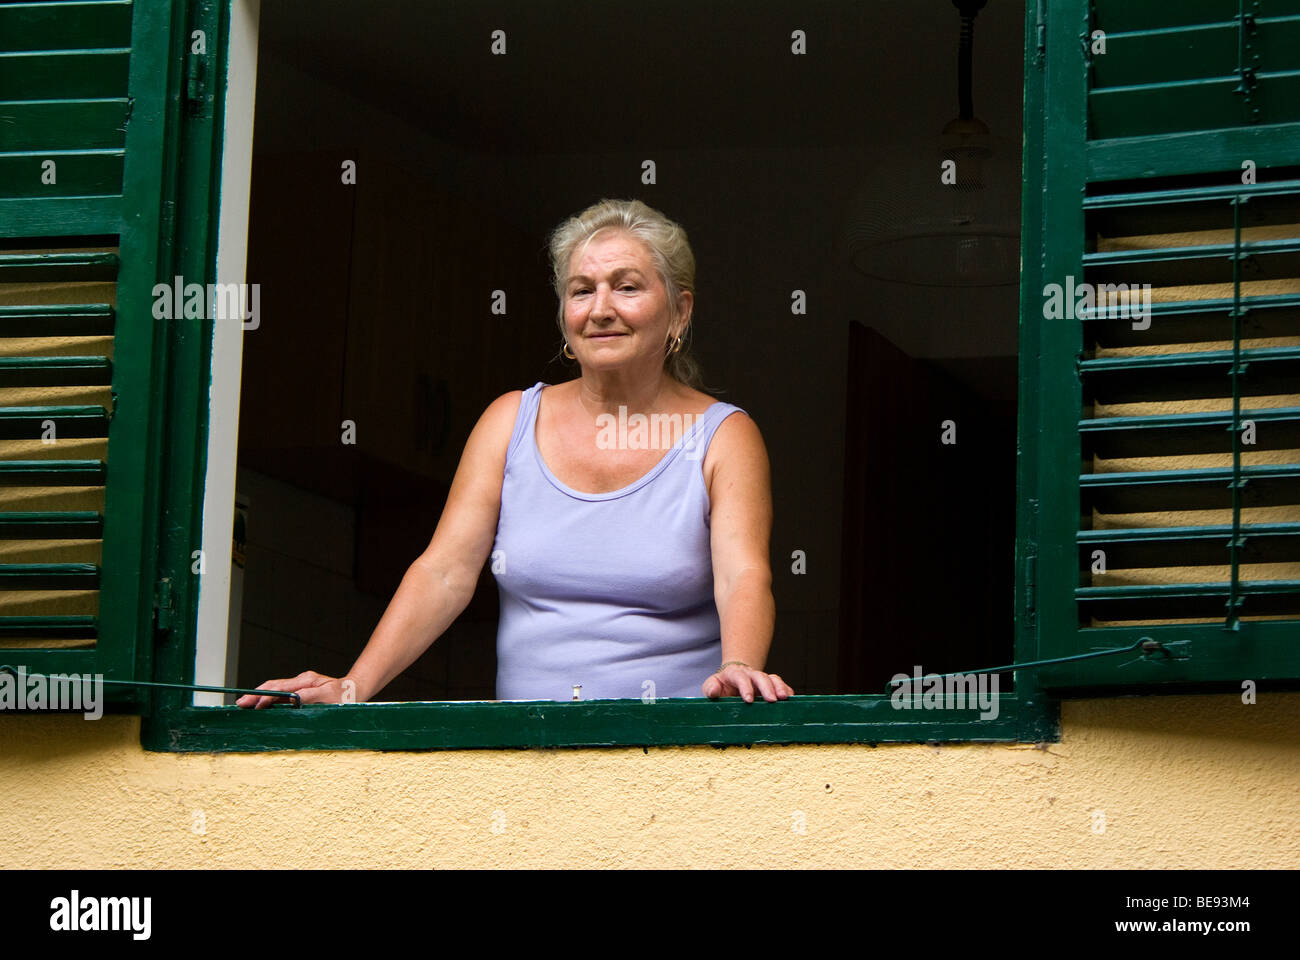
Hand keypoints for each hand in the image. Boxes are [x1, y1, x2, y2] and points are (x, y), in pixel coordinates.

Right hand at [235, 670, 354, 708]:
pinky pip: (281, 693)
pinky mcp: (301, 690)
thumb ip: (309, 697)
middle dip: (255, 694)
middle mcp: (301, 680)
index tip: (254, 704)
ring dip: (259, 695)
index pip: (280, 688)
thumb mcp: (329, 697)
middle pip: (273, 686)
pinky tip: (260, 704)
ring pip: (275, 688)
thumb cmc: (344, 696)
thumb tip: (291, 699)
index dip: (265, 696)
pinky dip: (268, 697)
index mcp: (306, 680)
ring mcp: (300, 684)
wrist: (354, 690)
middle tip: (240, 703)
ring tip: (244, 703)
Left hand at [702, 662, 793, 702]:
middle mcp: (750, 674)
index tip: (748, 700)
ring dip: (779, 687)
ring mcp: (761, 679)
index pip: (740, 677)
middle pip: (760, 676)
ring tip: (785, 698)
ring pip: (772, 679)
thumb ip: (711, 688)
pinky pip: (780, 685)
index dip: (745, 687)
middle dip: (767, 687)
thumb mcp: (712, 686)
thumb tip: (714, 691)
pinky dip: (786, 690)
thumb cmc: (721, 687)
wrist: (731, 682)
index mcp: (734, 674)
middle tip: (772, 700)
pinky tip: (791, 698)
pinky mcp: (770, 686)